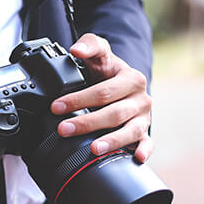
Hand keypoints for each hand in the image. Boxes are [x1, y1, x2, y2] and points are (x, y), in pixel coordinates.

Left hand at [50, 33, 152, 162]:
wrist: (124, 87)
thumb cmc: (108, 74)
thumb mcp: (101, 55)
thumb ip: (90, 45)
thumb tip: (76, 49)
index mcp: (131, 79)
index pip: (103, 91)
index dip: (78, 99)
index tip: (56, 107)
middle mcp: (140, 99)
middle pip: (113, 113)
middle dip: (87, 123)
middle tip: (64, 129)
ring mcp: (143, 118)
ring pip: (129, 131)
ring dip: (112, 141)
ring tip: (94, 149)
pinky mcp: (144, 133)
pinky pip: (147, 143)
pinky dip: (144, 150)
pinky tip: (136, 158)